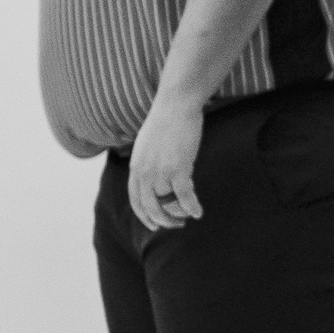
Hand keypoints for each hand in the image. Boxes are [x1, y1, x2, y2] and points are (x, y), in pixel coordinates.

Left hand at [128, 98, 205, 229]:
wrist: (175, 107)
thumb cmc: (164, 125)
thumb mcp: (147, 148)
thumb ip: (148, 165)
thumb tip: (155, 181)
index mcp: (135, 168)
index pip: (135, 200)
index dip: (144, 216)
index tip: (154, 226)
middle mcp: (144, 172)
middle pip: (150, 207)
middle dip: (163, 221)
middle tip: (177, 225)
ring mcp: (160, 171)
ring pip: (168, 204)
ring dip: (179, 214)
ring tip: (189, 216)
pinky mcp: (178, 167)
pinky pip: (184, 196)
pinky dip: (191, 207)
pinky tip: (199, 212)